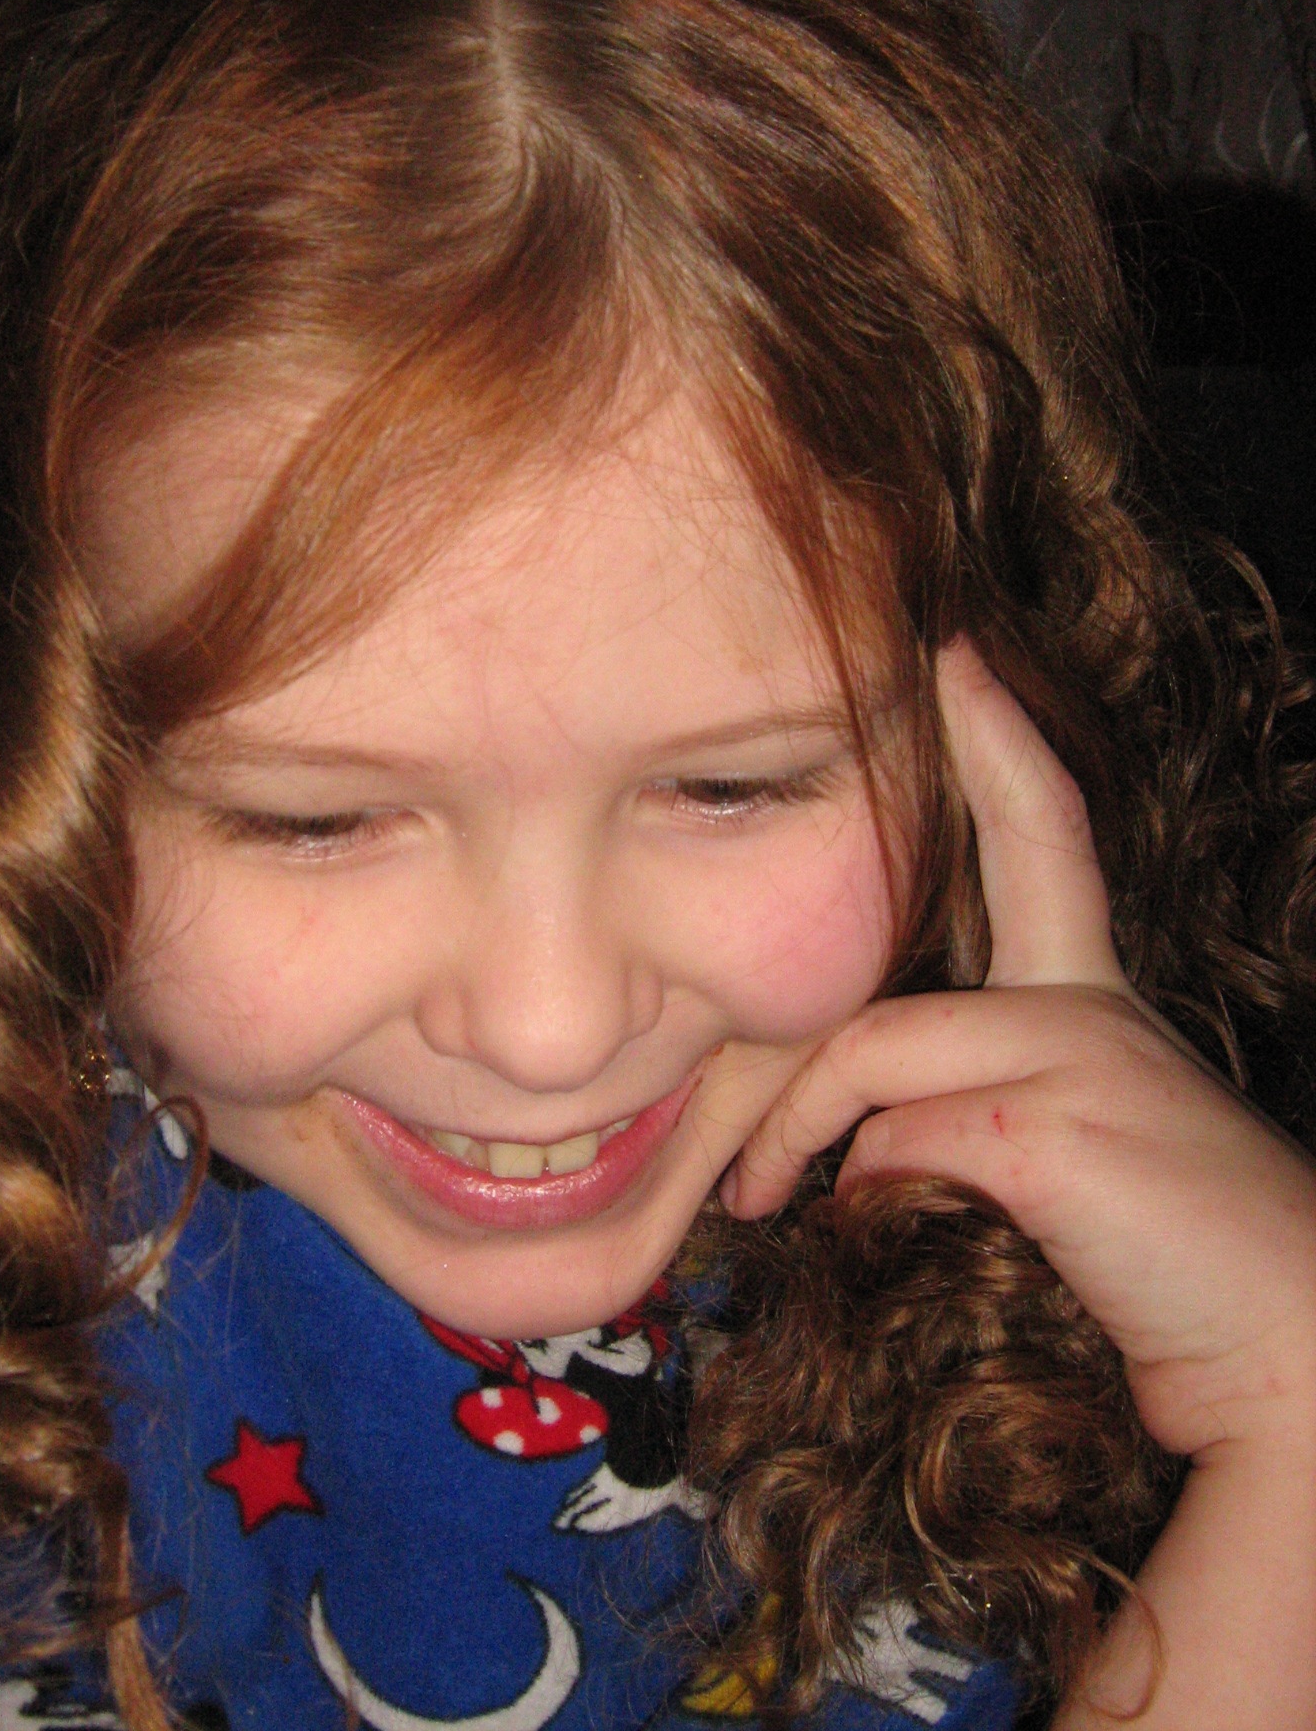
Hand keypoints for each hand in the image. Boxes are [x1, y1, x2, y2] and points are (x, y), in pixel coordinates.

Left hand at [723, 639, 1315, 1463]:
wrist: (1284, 1354)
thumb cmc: (1160, 1261)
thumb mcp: (1054, 1154)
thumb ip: (961, 1111)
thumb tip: (851, 1138)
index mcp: (1093, 1003)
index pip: (1052, 841)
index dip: (1007, 744)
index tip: (961, 659)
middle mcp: (1096, 1006)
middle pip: (1025, 854)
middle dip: (977, 757)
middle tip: (906, 714)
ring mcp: (1084, 1059)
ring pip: (878, 1044)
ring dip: (791, 1123)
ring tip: (751, 1196)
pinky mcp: (1055, 1135)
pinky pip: (898, 1135)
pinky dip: (856, 1181)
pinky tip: (855, 1222)